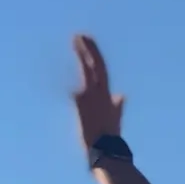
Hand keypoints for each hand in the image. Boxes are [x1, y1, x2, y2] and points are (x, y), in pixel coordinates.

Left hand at [72, 34, 124, 149]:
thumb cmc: (108, 135)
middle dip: (87, 49)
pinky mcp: (80, 102)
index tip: (87, 41)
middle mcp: (99, 91)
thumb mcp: (115, 116)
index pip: (101, 68)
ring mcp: (90, 95)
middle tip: (79, 35)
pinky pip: (72, 87)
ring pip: (85, 70)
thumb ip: (118, 105)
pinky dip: (68, 81)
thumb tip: (122, 95)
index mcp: (107, 93)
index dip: (94, 53)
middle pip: (94, 64)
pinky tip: (63, 73)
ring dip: (80, 55)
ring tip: (74, 42)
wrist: (103, 148)